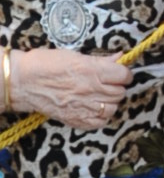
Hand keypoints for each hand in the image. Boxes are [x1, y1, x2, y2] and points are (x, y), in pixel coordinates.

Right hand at [9, 47, 131, 130]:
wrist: (23, 82)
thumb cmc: (45, 64)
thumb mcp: (74, 55)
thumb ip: (100, 60)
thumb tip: (119, 58)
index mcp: (93, 71)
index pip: (124, 75)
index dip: (123, 74)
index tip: (118, 73)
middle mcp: (93, 90)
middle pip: (120, 92)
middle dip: (116, 87)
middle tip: (106, 84)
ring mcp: (86, 107)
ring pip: (113, 108)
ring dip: (110, 102)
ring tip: (98, 96)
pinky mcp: (78, 120)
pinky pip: (101, 122)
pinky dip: (101, 116)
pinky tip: (92, 108)